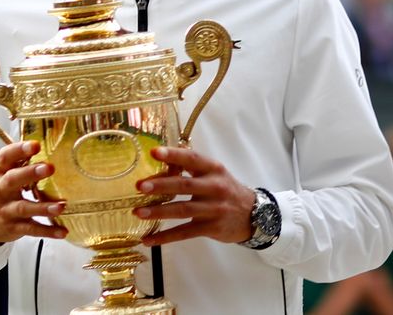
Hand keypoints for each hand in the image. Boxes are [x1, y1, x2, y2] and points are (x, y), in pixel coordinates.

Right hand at [0, 141, 65, 245]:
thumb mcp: (3, 174)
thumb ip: (21, 161)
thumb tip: (48, 145)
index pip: (5, 157)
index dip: (19, 150)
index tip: (35, 145)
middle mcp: (0, 190)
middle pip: (12, 180)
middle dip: (30, 173)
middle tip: (49, 168)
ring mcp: (5, 210)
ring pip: (23, 207)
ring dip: (43, 207)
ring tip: (61, 206)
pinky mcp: (13, 227)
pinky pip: (31, 229)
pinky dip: (47, 231)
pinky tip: (62, 231)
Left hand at [133, 147, 256, 245]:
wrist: (254, 214)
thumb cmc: (226, 191)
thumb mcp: (215, 174)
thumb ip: (192, 168)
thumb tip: (163, 162)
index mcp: (214, 169)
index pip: (192, 159)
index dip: (173, 155)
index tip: (154, 152)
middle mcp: (215, 187)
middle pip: (185, 185)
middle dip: (161, 185)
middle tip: (141, 186)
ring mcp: (214, 208)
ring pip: (183, 210)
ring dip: (159, 211)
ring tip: (138, 212)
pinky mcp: (211, 227)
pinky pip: (185, 232)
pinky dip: (165, 236)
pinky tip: (148, 239)